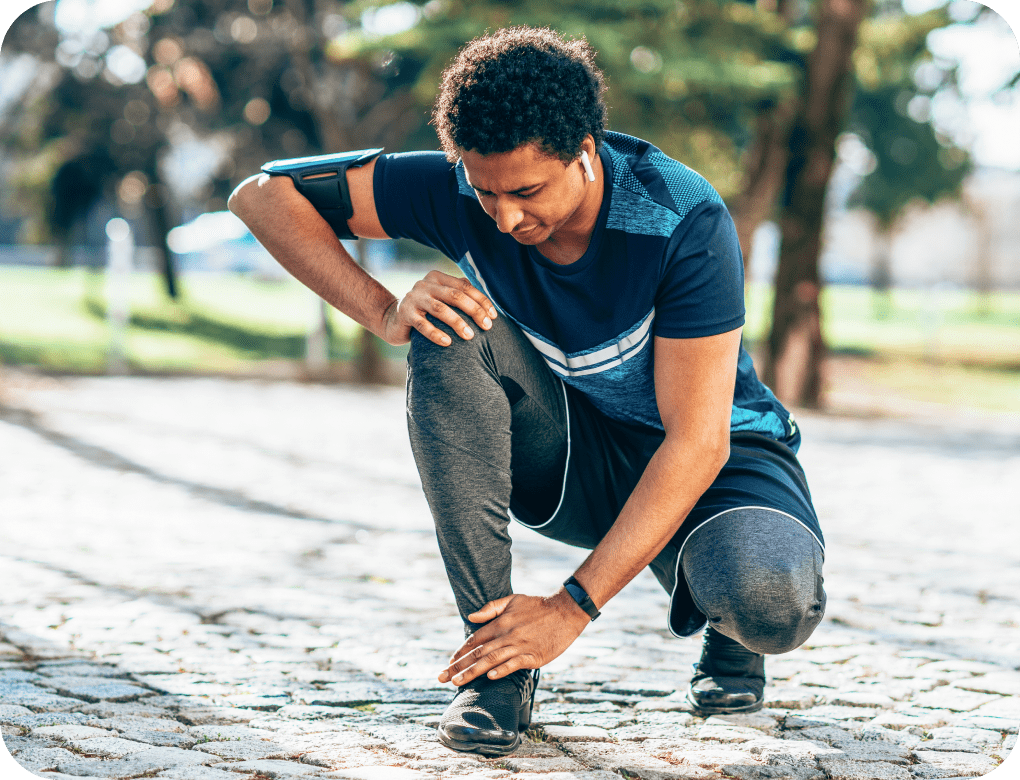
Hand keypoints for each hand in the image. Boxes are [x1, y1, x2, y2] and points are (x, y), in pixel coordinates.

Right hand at [382, 270, 496, 346]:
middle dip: (474, 311)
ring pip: (441, 309)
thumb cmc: (426, 312)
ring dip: (458, 323)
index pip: (465, 286)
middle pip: (455, 296)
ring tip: (470, 336)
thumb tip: (488, 303)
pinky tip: (448, 343)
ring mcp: (414, 298)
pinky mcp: (405, 313)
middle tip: (487, 326)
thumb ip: (459, 295)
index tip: (494, 316)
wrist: (393, 320)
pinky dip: (436, 334)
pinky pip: (423, 325)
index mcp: (438, 278)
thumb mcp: (441, 299)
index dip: (481, 300)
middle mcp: (425, 285)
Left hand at [438, 591, 590, 685]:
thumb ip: (491, 608)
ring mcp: (520, 646)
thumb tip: (471, 617)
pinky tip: (491, 677)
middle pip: (478, 653)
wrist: (566, 610)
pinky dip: (502, 670)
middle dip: (459, 667)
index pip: (475, 639)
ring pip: (491, 660)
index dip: (461, 652)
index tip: (449, 663)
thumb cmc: (538, 606)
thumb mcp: (512, 600)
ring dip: (473, 672)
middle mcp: (507, 635)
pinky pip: (515, 664)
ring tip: (457, 682)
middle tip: (442, 678)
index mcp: (500, 623)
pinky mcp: (534, 656)